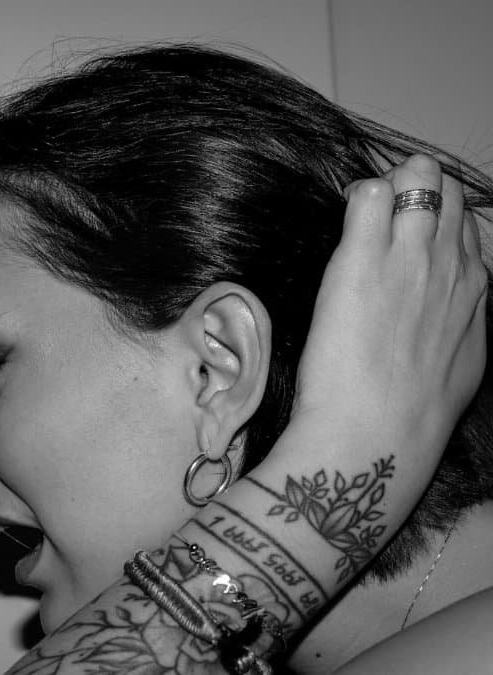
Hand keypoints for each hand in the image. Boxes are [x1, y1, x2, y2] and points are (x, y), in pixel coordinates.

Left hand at [294, 154, 485, 450]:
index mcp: (473, 284)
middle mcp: (447, 261)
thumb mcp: (462, 359)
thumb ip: (459, 321)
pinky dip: (357, 197)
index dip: (430, 216)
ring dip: (386, 185)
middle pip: (442, 189)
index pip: (462, 220)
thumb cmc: (411, 410)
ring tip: (359, 215)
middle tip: (376, 216)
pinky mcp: (363, 257)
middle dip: (411, 189)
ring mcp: (409, 255)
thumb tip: (447, 314)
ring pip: (414, 178)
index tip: (400, 230)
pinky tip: (344, 220)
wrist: (378, 428)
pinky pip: (369, 194)